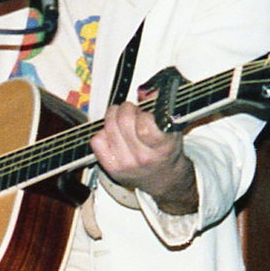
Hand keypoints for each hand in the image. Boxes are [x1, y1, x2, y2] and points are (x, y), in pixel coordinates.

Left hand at [90, 100, 198, 214]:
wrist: (164, 180)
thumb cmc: (167, 150)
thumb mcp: (172, 128)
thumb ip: (161, 108)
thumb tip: (144, 90)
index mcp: (163, 147)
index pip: (145, 126)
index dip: (143, 113)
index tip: (146, 112)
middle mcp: (143, 158)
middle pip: (123, 122)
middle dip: (126, 108)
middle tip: (131, 110)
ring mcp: (125, 164)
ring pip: (108, 127)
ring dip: (114, 115)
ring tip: (122, 118)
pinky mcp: (110, 168)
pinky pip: (96, 140)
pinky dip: (103, 132)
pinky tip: (114, 133)